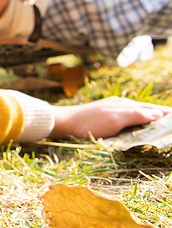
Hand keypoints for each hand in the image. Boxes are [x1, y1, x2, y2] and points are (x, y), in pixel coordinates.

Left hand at [50, 96, 168, 138]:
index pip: (151, 109)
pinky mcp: (105, 115)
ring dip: (149, 114)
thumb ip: (136, 115)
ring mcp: (112, 109)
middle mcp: (120, 105)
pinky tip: (136, 120)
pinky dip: (137, 117)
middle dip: (159, 113)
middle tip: (170, 118)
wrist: (66, 122)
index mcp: (126, 105)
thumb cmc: (91, 122)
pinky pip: (127, 115)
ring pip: (136, 111)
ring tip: (160, 119)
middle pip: (145, 108)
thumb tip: (159, 112)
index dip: (164, 113)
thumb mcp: (116, 119)